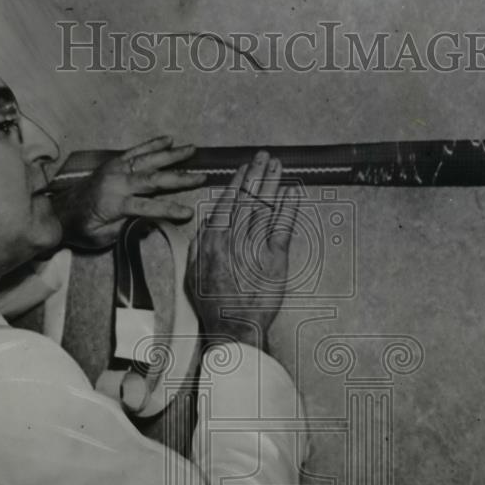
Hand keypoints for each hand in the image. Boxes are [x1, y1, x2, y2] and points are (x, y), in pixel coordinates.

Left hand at [52, 136, 206, 248]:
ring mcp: (116, 169)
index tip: (189, 212)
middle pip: (153, 179)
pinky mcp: (114, 163)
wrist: (58, 212)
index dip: (169, 210)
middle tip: (201, 176)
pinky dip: (153, 144)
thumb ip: (126, 229)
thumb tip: (150, 224)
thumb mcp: (102, 238)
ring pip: (148, 160)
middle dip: (179, 178)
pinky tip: (169, 139)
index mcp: (115, 203)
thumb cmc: (81, 229)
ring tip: (192, 149)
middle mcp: (117, 182)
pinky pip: (136, 151)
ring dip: (172, 155)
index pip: (148, 207)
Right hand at [185, 151, 299, 350]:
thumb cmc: (213, 305)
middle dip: (257, 174)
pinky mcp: (275, 258)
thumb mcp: (192, 274)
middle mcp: (233, 239)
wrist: (234, 326)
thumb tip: (205, 224)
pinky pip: (283, 227)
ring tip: (278, 166)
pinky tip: (292, 192)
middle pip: (247, 199)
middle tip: (264, 157)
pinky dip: (288, 208)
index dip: (237, 182)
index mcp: (212, 240)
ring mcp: (255, 247)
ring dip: (272, 183)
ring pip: (264, 207)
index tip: (244, 168)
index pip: (227, 202)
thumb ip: (197, 246)